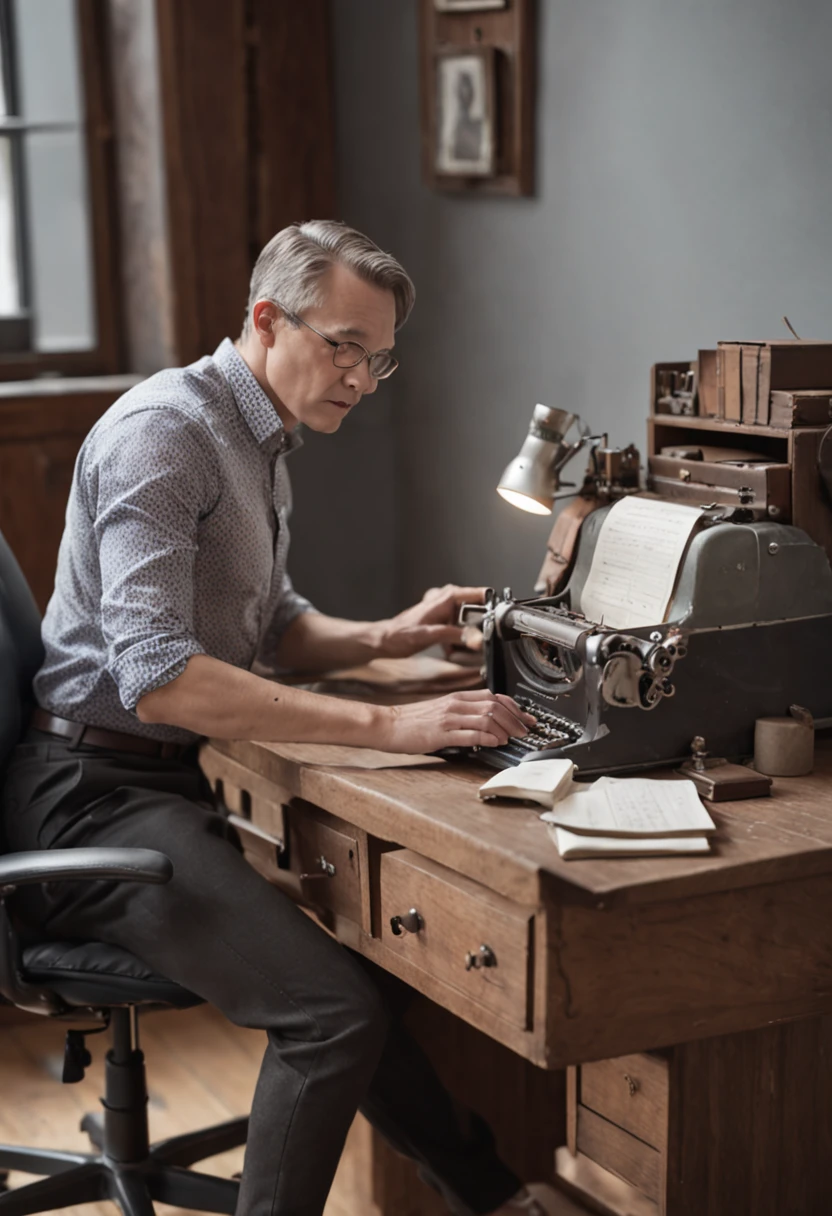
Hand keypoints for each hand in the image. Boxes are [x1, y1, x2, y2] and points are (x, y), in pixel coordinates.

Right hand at [375, 689, 536, 754]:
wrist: (389, 724)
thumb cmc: (414, 720)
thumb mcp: (442, 710)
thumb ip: (463, 712)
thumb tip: (488, 722)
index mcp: (457, 697)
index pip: (493, 696)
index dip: (514, 707)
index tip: (526, 717)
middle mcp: (455, 704)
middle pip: (495, 706)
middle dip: (515, 719)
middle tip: (525, 730)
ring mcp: (449, 718)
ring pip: (486, 718)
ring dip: (504, 729)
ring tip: (513, 738)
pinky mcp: (441, 734)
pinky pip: (471, 734)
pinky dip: (488, 738)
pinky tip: (495, 743)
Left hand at [377, 585, 486, 658]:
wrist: (385, 640)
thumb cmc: (400, 635)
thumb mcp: (430, 635)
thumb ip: (455, 635)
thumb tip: (477, 638)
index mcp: (445, 597)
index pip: (479, 593)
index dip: (492, 604)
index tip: (500, 619)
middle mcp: (446, 598)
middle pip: (476, 607)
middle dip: (478, 625)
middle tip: (475, 639)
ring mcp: (444, 607)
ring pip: (468, 618)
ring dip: (465, 634)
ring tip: (456, 644)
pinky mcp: (441, 617)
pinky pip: (458, 626)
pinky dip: (456, 637)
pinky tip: (447, 647)